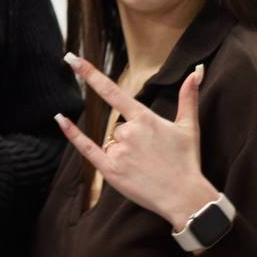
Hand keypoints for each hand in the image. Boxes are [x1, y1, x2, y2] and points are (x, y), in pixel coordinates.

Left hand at [54, 54, 217, 228]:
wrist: (185, 197)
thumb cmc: (187, 161)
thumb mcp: (189, 126)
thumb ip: (188, 96)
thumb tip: (197, 70)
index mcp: (145, 118)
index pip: (112, 91)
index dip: (90, 74)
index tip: (73, 59)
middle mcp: (129, 132)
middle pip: (118, 126)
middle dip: (132, 138)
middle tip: (151, 155)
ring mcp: (118, 151)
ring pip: (111, 141)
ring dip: (123, 151)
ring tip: (144, 166)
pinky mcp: (110, 170)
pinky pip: (87, 148)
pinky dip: (73, 134)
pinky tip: (60, 119)